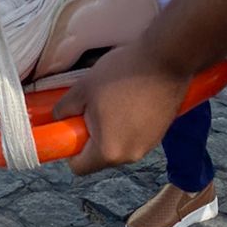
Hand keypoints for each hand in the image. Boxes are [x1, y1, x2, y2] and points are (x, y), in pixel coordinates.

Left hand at [52, 40, 192, 175]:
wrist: (166, 58)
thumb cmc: (122, 73)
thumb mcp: (83, 88)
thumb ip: (64, 110)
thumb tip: (59, 119)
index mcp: (108, 151)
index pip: (79, 168)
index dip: (70, 149)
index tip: (73, 127)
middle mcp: (129, 157)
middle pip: (100, 157)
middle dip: (93, 137)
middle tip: (94, 107)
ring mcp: (148, 147)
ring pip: (119, 146)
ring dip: (112, 130)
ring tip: (116, 100)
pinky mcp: (160, 135)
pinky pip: (136, 137)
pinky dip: (130, 125)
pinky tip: (133, 100)